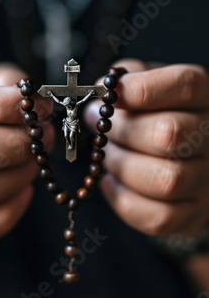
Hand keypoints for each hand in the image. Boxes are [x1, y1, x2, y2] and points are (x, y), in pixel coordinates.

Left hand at [86, 59, 208, 236]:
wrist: (181, 153)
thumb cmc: (156, 111)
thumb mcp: (147, 82)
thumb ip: (126, 80)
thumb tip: (100, 95)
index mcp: (204, 96)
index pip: (185, 85)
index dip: (142, 90)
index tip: (112, 96)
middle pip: (169, 135)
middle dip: (122, 132)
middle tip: (101, 128)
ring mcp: (207, 179)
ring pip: (165, 180)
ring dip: (122, 167)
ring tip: (108, 155)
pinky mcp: (195, 213)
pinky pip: (158, 218)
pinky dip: (123, 199)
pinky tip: (111, 181)